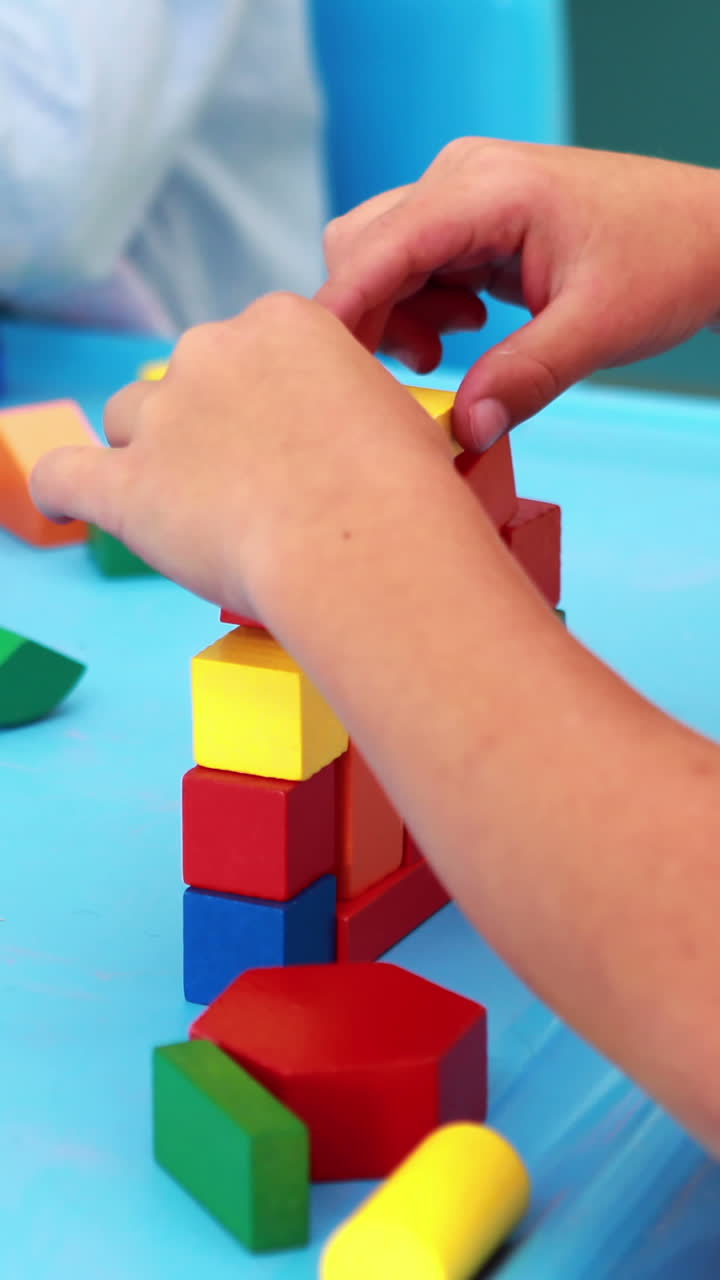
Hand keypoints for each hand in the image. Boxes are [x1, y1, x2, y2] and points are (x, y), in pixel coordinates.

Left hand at [30, 294, 452, 613]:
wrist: (368, 545)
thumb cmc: (405, 492)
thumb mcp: (396, 416)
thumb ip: (348, 405)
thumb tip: (342, 432)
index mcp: (282, 322)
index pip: (249, 349)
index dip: (260, 399)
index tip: (282, 442)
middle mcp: (212, 350)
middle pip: (186, 380)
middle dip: (208, 424)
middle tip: (252, 486)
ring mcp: (164, 416)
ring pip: (129, 420)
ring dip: (151, 454)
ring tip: (191, 509)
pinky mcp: (128, 486)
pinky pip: (63, 476)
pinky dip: (62, 490)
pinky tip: (68, 504)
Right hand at [316, 140, 719, 447]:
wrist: (709, 234)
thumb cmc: (665, 261)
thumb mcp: (597, 328)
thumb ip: (525, 378)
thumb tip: (465, 432)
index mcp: (487, 189)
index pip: (379, 246)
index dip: (341, 311)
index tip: (318, 374)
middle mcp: (461, 179)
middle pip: (361, 248)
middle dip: (370, 320)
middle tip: (418, 374)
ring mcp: (463, 195)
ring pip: (380, 258)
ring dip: (396, 316)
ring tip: (449, 353)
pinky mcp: (470, 219)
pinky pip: (413, 264)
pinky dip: (421, 307)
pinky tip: (468, 329)